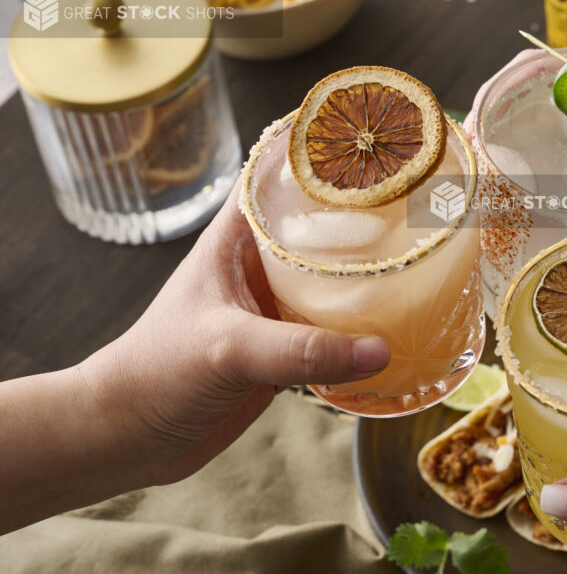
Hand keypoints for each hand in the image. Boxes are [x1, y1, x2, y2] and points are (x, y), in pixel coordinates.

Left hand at [75, 187, 390, 487]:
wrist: (128, 439)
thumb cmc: (154, 374)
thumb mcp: (228, 349)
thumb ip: (302, 349)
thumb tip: (378, 349)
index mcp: (234, 241)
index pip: (276, 177)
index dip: (317, 156)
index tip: (366, 145)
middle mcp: (258, 268)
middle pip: (318, 228)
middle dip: (363, 217)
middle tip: (417, 207)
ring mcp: (273, 310)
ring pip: (331, 282)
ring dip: (368, 277)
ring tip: (421, 262)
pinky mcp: (284, 352)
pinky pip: (334, 333)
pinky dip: (363, 332)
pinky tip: (398, 330)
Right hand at [464, 44, 566, 255]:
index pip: (541, 65)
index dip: (500, 90)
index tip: (478, 128)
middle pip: (526, 94)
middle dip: (492, 127)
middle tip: (473, 176)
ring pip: (537, 120)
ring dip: (507, 148)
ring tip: (485, 195)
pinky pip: (559, 143)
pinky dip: (534, 166)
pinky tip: (525, 205)